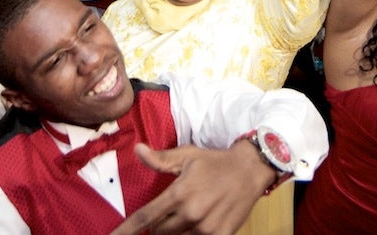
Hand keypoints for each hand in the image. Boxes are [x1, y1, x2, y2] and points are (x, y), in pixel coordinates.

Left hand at [109, 143, 271, 234]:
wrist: (250, 170)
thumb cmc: (215, 162)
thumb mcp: (187, 155)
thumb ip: (160, 159)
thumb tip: (137, 149)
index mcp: (179, 193)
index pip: (144, 217)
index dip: (125, 230)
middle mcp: (190, 213)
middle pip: (159, 233)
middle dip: (157, 227)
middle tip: (168, 214)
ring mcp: (206, 228)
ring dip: (174, 232)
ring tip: (184, 217)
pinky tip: (195, 227)